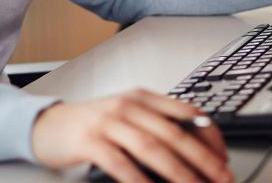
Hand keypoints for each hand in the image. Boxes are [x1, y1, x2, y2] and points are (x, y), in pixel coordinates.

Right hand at [31, 88, 232, 182]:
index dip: (211, 137)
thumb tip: (195, 154)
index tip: (224, 159)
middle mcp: (129, 105)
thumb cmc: (92, 125)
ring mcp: (109, 121)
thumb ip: (157, 127)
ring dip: (179, 173)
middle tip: (222, 178)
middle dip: (204, 160)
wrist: (47, 125)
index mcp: (144, 97)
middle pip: (175, 133)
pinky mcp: (90, 141)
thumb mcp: (128, 118)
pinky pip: (121, 163)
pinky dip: (140, 181)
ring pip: (153, 148)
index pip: (188, 112)